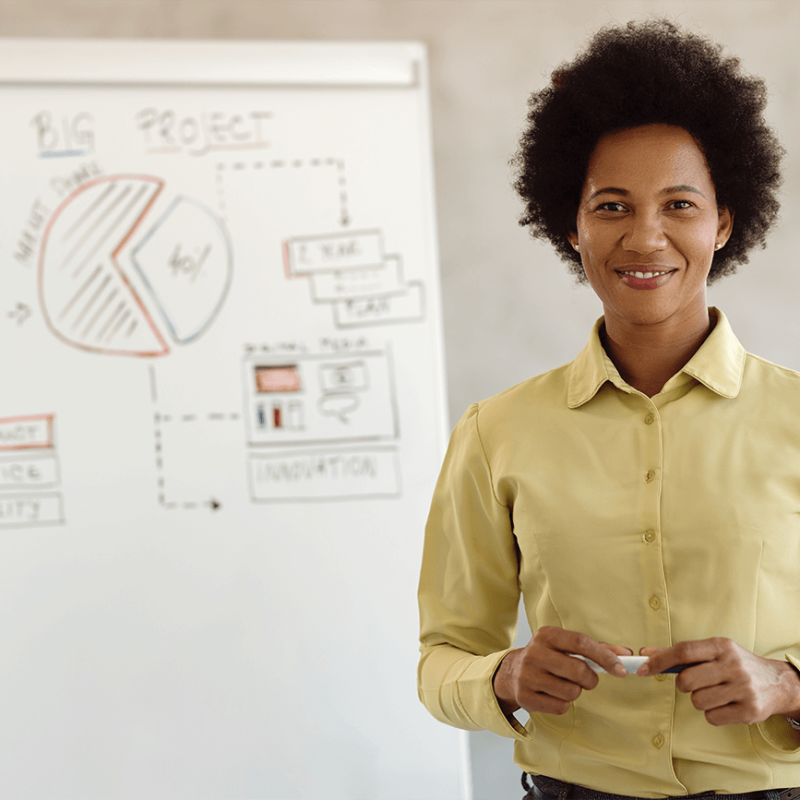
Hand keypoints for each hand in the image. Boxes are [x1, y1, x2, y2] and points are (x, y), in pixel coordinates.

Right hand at [493, 626, 629, 716]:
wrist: (512, 672)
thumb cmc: (548, 657)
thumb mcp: (566, 646)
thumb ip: (597, 649)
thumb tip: (626, 654)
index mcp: (546, 635)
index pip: (580, 642)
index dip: (604, 656)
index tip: (621, 669)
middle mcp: (534, 653)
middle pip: (578, 670)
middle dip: (590, 679)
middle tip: (587, 679)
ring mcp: (527, 676)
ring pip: (571, 691)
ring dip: (576, 692)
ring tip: (565, 685)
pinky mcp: (525, 697)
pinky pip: (560, 707)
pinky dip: (564, 704)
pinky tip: (554, 695)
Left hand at [638, 638, 799, 725]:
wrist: (778, 683)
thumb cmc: (736, 665)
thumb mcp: (712, 651)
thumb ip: (678, 653)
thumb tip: (645, 652)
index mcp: (721, 646)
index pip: (683, 651)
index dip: (659, 660)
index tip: (642, 668)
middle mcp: (733, 665)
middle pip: (687, 680)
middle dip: (684, 685)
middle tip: (696, 683)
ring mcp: (743, 688)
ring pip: (698, 701)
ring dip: (700, 700)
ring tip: (715, 693)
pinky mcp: (749, 711)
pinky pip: (712, 717)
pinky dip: (713, 714)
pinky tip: (725, 705)